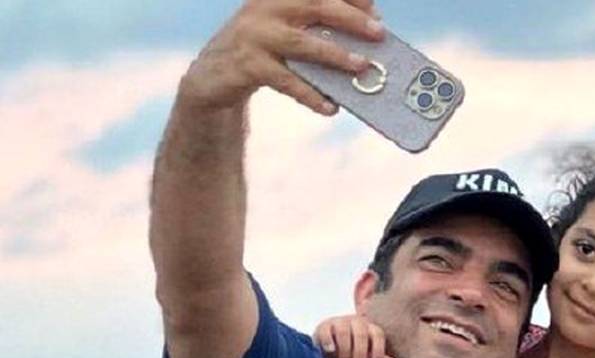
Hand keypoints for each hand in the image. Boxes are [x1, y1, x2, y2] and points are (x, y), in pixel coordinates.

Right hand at [179, 0, 386, 115]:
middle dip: (350, 18)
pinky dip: (310, 95)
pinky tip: (330, 108)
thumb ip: (314, 29)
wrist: (212, 75)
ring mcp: (254, 35)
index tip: (374, 8)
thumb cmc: (262, 52)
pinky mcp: (247, 65)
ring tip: (361, 67)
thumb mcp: (284, 31)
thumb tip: (362, 42)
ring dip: (335, 55)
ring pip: (301, 43)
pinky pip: (286, 81)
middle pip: (313, 5)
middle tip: (379, 33)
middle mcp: (265, 8)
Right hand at [313, 314, 395, 357]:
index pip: (378, 334)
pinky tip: (331, 351)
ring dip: (345, 350)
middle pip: (361, 334)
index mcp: (369, 329)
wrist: (330, 348)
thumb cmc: (353, 352)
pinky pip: (326, 330)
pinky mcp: (324, 326)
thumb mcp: (366, 357)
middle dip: (360, 354)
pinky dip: (328, 341)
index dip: (379, 350)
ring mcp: (340, 322)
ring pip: (344, 331)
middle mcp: (356, 322)